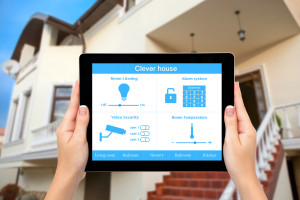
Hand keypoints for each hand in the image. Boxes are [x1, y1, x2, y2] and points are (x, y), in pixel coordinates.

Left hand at [45, 81, 88, 199]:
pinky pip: (82, 124)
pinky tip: (90, 117)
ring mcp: (71, 133)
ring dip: (83, 107)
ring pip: (79, 117)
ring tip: (86, 97)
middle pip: (75, 110)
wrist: (71, 174)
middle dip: (79, 97)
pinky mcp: (76, 138)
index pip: (73, 106)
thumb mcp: (79, 139)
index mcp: (65, 127)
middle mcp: (67, 129)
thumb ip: (81, 123)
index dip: (76, 93)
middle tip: (83, 85)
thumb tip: (83, 108)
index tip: (78, 82)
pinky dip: (86, 119)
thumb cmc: (72, 160)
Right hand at [223, 82, 266, 199]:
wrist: (242, 175)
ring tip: (228, 96)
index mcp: (246, 129)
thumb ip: (230, 124)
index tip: (235, 84)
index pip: (240, 108)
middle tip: (231, 86)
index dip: (237, 95)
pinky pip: (234, 124)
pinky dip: (230, 117)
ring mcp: (244, 134)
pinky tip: (227, 115)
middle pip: (239, 110)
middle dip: (235, 98)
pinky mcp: (239, 138)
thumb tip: (230, 108)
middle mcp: (246, 130)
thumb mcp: (231, 141)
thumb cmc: (237, 162)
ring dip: (232, 107)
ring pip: (236, 117)